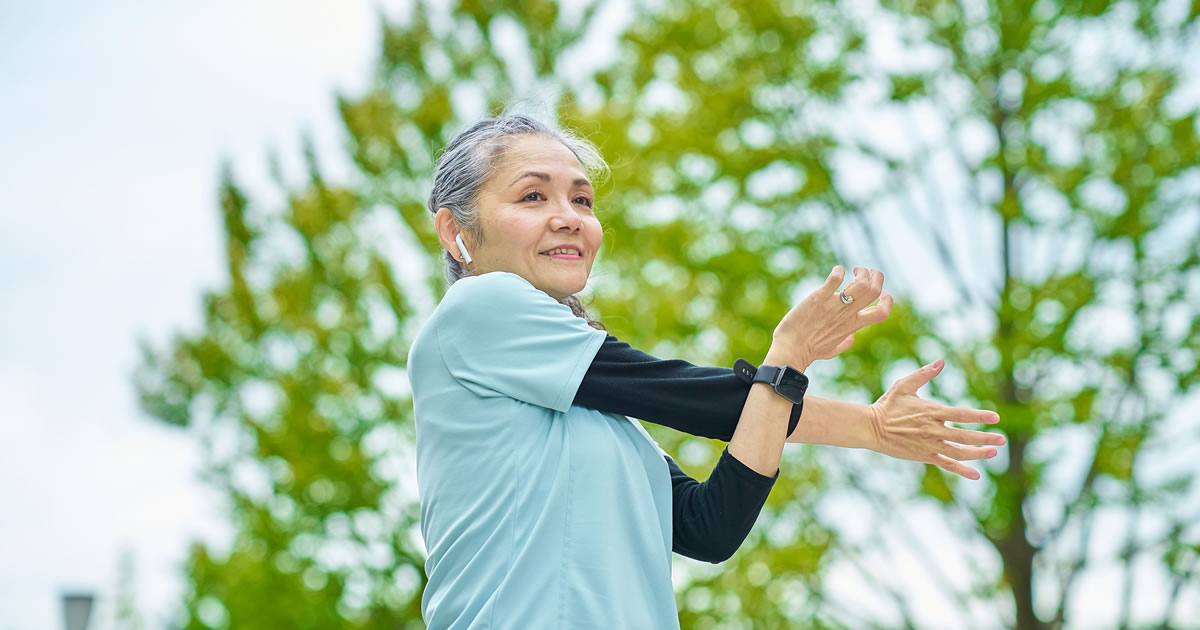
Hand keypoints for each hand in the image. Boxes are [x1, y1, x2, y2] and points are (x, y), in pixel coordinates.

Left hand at [770, 265, 892, 368]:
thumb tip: (852, 337)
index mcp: (853, 325)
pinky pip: (834, 281)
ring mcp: (834, 306)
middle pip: (874, 291)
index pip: (882, 312)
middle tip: (864, 272)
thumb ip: (846, 343)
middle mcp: (847, 314)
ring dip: (861, 272)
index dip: (887, 300)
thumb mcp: (833, 350)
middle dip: (876, 276)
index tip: (882, 292)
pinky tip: (837, 271)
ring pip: (861, 285)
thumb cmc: (809, 350)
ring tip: (854, 270)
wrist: (791, 349)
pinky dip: (839, 272)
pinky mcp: (818, 299)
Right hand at [868, 359, 1005, 479]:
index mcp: (931, 412)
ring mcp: (929, 445)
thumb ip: (924, 374)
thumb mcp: (904, 386)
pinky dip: (961, 470)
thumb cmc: (887, 405)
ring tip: (993, 452)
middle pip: (964, 436)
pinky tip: (976, 474)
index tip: (995, 417)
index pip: (961, 415)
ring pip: (958, 452)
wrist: (870, 428)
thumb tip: (941, 362)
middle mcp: (933, 430)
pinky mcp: (924, 456)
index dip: (979, 416)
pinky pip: (946, 465)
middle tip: (1002, 439)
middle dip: (985, 438)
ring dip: (977, 453)